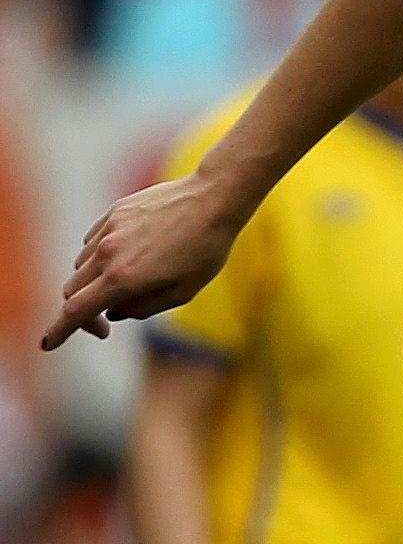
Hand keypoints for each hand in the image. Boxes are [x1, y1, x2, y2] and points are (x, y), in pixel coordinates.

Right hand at [43, 174, 246, 350]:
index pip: (76, 312)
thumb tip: (113, 312)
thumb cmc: (205, 250)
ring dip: (93, 281)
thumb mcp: (182, 292)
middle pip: (72, 290)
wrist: (213, 199)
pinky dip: (100, 255)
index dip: (59, 331)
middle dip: (82, 310)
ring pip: (82, 265)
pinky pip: (93, 241)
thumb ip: (142, 308)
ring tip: (129, 281)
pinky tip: (128, 253)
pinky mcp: (114, 212)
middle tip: (105, 322)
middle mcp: (107, 254)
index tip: (49, 344)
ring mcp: (108, 230)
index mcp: (123, 279)